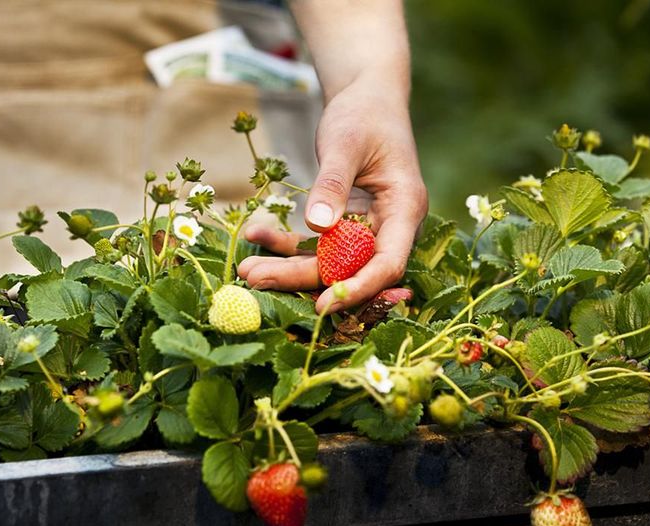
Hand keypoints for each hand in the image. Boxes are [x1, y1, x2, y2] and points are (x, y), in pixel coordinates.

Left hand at [238, 79, 427, 313]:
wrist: (366, 95)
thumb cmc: (364, 113)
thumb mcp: (345, 143)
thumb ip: (332, 184)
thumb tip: (318, 227)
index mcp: (404, 209)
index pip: (387, 264)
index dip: (357, 289)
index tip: (322, 306)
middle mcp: (388, 226)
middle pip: (348, 268)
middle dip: (301, 279)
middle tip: (254, 281)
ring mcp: (365, 226)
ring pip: (326, 261)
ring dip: (286, 267)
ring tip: (245, 270)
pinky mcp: (342, 222)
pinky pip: (313, 243)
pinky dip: (284, 242)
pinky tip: (254, 236)